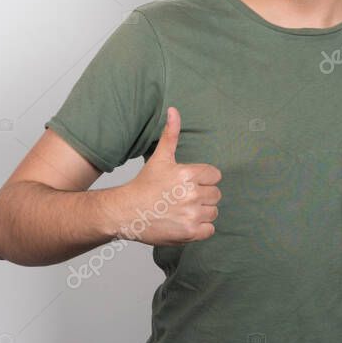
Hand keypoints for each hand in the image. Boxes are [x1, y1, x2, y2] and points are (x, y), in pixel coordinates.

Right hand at [105, 106, 221, 245]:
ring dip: (203, 212)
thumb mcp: (160, 158)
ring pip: (213, 212)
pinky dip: (201, 229)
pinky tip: (186, 222)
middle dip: (203, 195)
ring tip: (184, 210)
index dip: (203, 179)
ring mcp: (191, 214)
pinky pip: (210, 230)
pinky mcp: (189, 232)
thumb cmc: (143, 185)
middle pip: (216, 194)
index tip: (189, 183)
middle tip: (184, 197)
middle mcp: (191, 194)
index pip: (215, 176)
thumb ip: (171, 134)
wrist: (126, 212)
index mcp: (187, 174)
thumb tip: (174, 110)